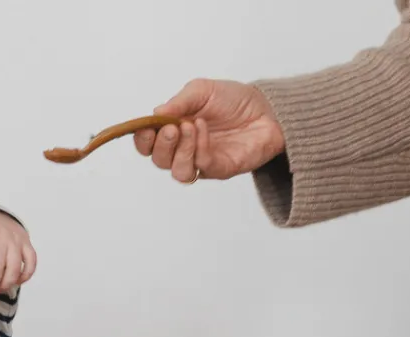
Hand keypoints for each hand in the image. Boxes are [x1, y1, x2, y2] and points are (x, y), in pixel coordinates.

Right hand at [134, 79, 285, 182]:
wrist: (266, 108)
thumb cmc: (233, 100)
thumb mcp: (202, 90)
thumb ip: (179, 101)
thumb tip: (155, 113)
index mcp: (174, 132)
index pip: (148, 146)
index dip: (143, 140)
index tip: (146, 127)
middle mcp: (183, 151)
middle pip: (159, 161)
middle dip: (161, 145)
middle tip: (172, 127)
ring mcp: (201, 162)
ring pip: (177, 171)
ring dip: (180, 150)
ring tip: (190, 127)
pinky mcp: (219, 170)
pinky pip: (201, 166)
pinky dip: (200, 147)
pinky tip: (204, 129)